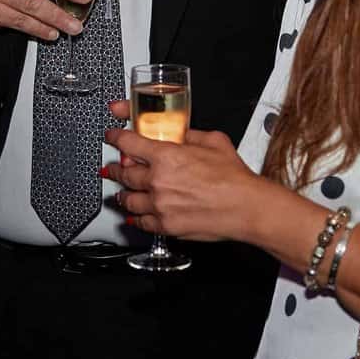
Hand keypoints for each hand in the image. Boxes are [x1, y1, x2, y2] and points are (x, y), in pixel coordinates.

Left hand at [104, 126, 263, 241]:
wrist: (247, 207)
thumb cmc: (234, 177)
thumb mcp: (213, 141)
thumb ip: (188, 135)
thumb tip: (178, 132)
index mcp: (165, 155)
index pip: (128, 142)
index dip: (116, 137)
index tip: (112, 136)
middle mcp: (157, 180)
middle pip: (123, 172)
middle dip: (116, 168)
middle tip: (114, 167)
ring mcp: (159, 205)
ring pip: (127, 199)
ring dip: (122, 193)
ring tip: (121, 192)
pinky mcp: (165, 226)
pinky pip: (140, 222)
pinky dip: (135, 218)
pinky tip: (133, 215)